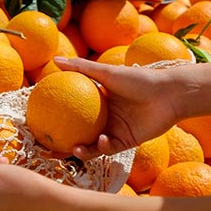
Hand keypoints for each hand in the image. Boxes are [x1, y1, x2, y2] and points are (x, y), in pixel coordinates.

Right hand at [54, 57, 180, 158]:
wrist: (168, 94)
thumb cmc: (139, 79)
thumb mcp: (108, 73)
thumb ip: (81, 68)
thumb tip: (55, 60)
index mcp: (98, 103)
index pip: (73, 113)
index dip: (58, 120)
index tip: (41, 122)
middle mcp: (104, 118)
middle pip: (79, 134)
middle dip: (64, 143)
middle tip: (49, 147)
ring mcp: (114, 131)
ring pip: (92, 146)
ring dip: (82, 150)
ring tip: (73, 149)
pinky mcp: (126, 142)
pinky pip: (109, 148)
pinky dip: (102, 146)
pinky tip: (99, 141)